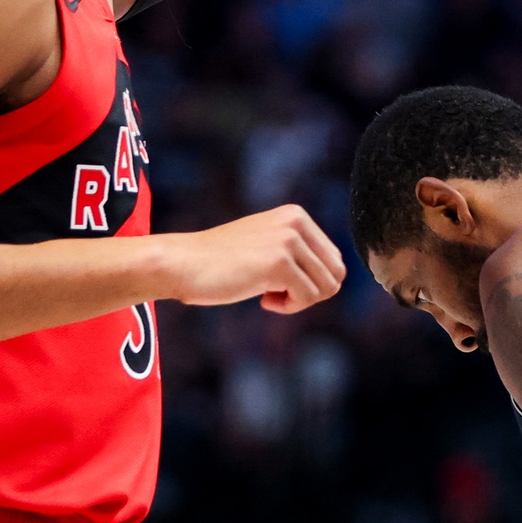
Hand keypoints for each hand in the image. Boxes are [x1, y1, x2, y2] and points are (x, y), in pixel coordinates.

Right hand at [163, 204, 345, 312]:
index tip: (283, 283)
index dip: (313, 281)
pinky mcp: (279, 263)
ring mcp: (288, 241)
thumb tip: (338, 277)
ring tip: (269, 294)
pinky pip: (307, 299)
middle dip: (311, 293)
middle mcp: (296, 222)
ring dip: (299, 301)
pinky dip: (288, 307)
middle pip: (336, 274)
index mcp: (296, 215)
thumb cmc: (221, 262)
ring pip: (325, 288)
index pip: (335, 259)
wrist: (183, 263)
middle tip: (278, 293)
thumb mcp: (267, 244)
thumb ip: (300, 252)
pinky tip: (263, 299)